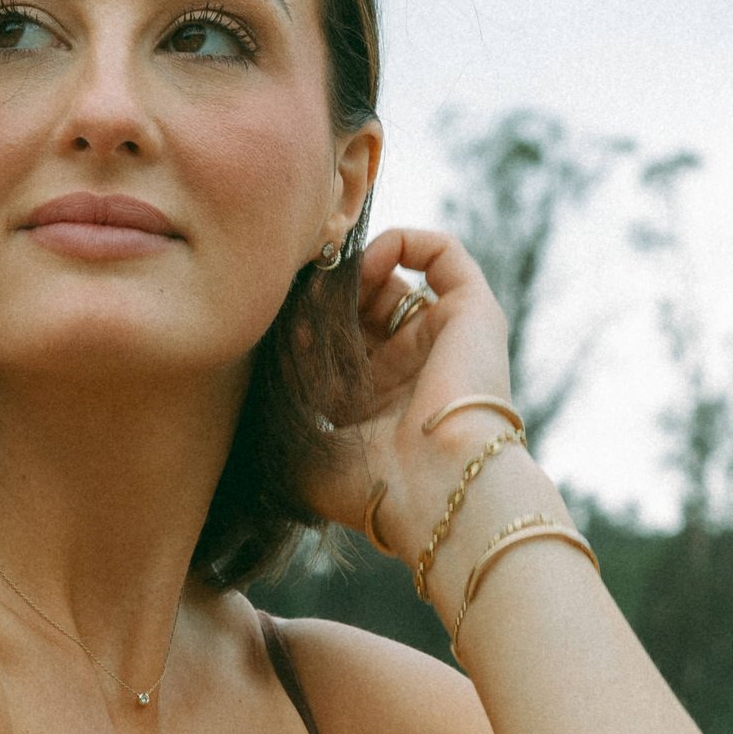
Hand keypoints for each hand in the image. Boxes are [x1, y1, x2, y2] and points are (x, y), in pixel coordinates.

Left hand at [304, 226, 519, 567]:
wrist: (437, 490)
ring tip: (330, 281)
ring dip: (355, 271)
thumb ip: (282, 414)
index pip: (335, 347)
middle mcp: (410, 371)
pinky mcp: (474, 315)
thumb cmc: (372, 487)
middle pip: (361, 310)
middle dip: (327, 298)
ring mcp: (443, 342)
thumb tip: (258, 368)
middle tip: (302, 296)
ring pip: (394, 281)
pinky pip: (443, 255)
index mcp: (374, 407)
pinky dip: (403, 242)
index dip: (306, 328)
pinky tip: (368, 263)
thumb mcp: (305, 456)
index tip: (283, 330)